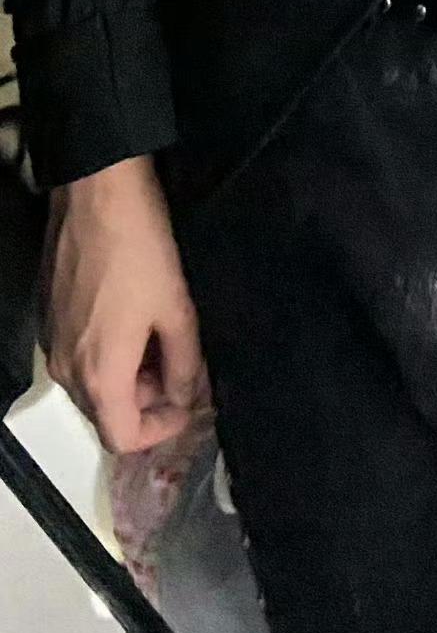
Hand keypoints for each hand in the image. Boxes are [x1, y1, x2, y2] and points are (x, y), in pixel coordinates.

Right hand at [45, 156, 208, 452]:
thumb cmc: (141, 251)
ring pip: (93, 384)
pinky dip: (110, 353)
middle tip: (185, 367)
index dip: (162, 430)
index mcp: (98, 375)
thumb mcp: (177, 308)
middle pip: (107, 413)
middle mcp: (66, 370)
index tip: (190, 403)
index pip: (123, 438)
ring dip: (131, 376)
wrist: (96, 195)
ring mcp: (52, 343)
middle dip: (149, 400)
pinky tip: (138, 319)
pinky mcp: (48, 318)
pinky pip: (80, 355)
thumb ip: (186, 364)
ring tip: (166, 338)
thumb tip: (190, 397)